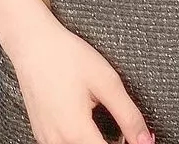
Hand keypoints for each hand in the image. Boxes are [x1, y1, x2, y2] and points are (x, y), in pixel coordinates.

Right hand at [7, 12, 152, 143]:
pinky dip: (81, 139)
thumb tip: (145, 139)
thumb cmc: (68, 58)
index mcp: (76, 132)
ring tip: (109, 126)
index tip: (139, 139)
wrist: (33, 45)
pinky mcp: (41, 132)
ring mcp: (46, 139)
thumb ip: (128, 115)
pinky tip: (89, 124)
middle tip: (126, 130)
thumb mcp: (107, 82)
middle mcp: (57, 142)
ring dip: (95, 142)